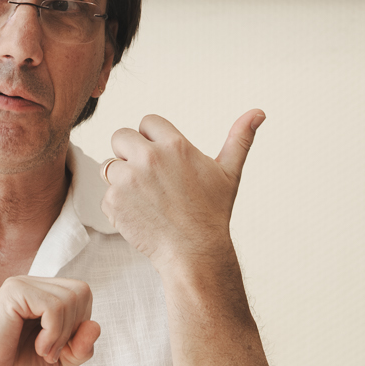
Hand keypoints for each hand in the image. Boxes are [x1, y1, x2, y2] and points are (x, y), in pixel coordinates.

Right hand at [0, 276, 100, 365]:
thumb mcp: (60, 362)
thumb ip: (81, 347)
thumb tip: (96, 325)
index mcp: (42, 296)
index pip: (82, 295)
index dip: (79, 326)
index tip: (57, 350)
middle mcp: (32, 285)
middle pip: (81, 291)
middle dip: (74, 328)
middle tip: (50, 352)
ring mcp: (22, 285)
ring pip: (71, 297)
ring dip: (62, 334)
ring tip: (43, 351)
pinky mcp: (13, 291)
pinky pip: (54, 305)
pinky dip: (54, 333)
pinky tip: (39, 347)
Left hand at [101, 110, 262, 271]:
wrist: (194, 253)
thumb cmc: (213, 213)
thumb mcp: (229, 173)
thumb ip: (239, 139)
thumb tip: (258, 112)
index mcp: (174, 145)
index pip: (147, 122)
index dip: (152, 138)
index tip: (162, 158)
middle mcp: (148, 158)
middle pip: (120, 136)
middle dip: (130, 152)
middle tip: (148, 177)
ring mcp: (128, 179)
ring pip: (109, 165)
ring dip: (122, 179)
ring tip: (146, 198)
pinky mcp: (113, 201)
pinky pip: (106, 193)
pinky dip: (118, 204)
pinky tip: (140, 214)